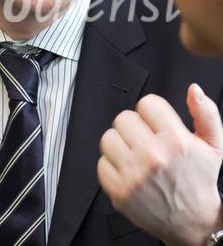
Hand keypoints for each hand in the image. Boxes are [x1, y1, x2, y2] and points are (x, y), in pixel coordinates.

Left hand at [97, 84, 222, 245]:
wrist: (192, 221)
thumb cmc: (199, 180)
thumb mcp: (213, 144)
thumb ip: (205, 113)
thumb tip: (194, 89)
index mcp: (176, 141)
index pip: (146, 103)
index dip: (151, 112)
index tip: (155, 123)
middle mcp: (153, 157)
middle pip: (124, 117)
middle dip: (134, 126)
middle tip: (145, 140)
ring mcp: (134, 175)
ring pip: (109, 137)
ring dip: (120, 143)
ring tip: (135, 154)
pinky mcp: (119, 191)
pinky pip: (101, 162)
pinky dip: (112, 165)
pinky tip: (128, 170)